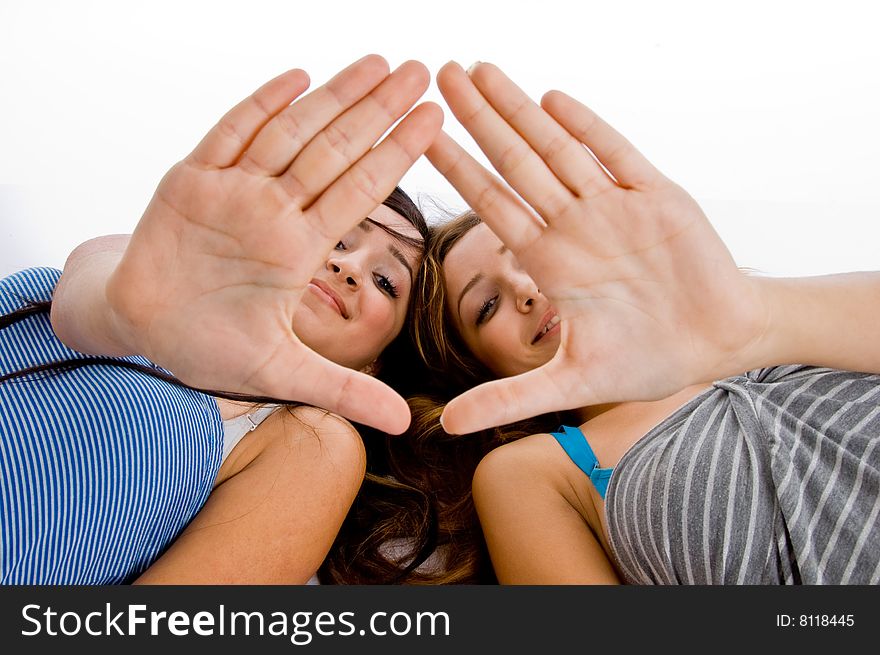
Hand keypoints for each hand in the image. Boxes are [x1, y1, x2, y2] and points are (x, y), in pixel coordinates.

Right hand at [106, 56, 442, 433]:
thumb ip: (344, 390)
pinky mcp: (189, 182)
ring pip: (291, 135)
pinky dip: (259, 108)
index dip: (397, 156)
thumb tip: (406, 425)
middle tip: (424, 72)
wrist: (143, 330)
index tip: (436, 121)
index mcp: (299, 249)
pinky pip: (226, 137)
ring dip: (333, 99)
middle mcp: (274, 212)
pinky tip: (297, 78)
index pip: (360, 192)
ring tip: (379, 64)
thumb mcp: (282, 374)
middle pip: (335, 152)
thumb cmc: (210, 347)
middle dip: (378, 112)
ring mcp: (233, 192)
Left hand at [427, 62, 767, 433]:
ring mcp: (612, 206)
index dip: (455, 168)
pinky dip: (585, 128)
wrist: (719, 342)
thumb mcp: (571, 383)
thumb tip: (446, 426)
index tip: (419, 134)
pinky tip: (552, 99)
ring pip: (556, 148)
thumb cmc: (648, 360)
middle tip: (438, 74)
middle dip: (478, 119)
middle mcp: (572, 225)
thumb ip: (509, 398)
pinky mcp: (656, 195)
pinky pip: (615, 153)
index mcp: (549, 260)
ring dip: (519, 110)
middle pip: (514, 162)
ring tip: (480, 70)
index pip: (490, 204)